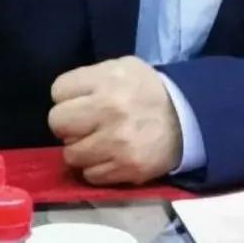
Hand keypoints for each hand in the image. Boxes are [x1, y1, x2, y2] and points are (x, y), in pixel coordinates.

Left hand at [48, 56, 181, 184]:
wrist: (186, 119)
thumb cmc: (146, 91)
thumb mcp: (122, 67)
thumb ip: (90, 78)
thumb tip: (63, 98)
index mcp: (107, 79)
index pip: (58, 90)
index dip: (67, 97)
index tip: (80, 100)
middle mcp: (109, 109)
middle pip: (57, 122)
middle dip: (67, 125)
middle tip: (84, 124)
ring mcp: (117, 142)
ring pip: (70, 154)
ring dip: (81, 150)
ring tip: (98, 142)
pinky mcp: (126, 168)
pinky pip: (90, 175)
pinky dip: (96, 168)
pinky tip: (110, 156)